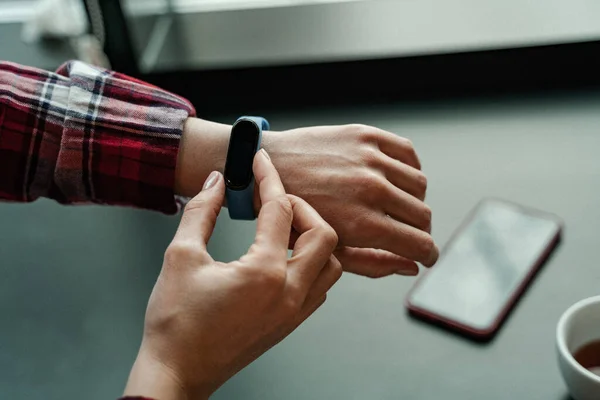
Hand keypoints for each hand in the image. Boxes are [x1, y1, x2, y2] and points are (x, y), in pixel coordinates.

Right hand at [125, 149, 340, 399]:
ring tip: (281, 227)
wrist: (178, 371)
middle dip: (301, 207)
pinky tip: (283, 255)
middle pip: (324, 234)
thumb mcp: (180, 256)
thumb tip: (216, 182)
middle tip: (274, 199)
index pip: (280, 210)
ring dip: (313, 238)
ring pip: (331, 262)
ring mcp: (294, 311)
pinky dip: (312, 263)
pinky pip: (320, 285)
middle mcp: (290, 293)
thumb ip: (201, 212)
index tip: (260, 160)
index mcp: (264, 273)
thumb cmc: (175, 322)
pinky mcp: (291, 323)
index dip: (268, 178)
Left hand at [262, 124, 438, 277]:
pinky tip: (394, 178)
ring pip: (419, 185)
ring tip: (396, 205)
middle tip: (407, 233)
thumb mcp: (326, 250)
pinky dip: (408, 168)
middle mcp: (372, 190)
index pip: (420, 243)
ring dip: (414, 200)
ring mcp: (370, 159)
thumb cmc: (291, 214)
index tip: (427, 256)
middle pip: (424, 215)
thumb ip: (372, 263)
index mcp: (363, 224)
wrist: (264, 167)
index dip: (428, 255)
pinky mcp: (365, 135)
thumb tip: (410, 267)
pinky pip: (407, 152)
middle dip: (420, 231)